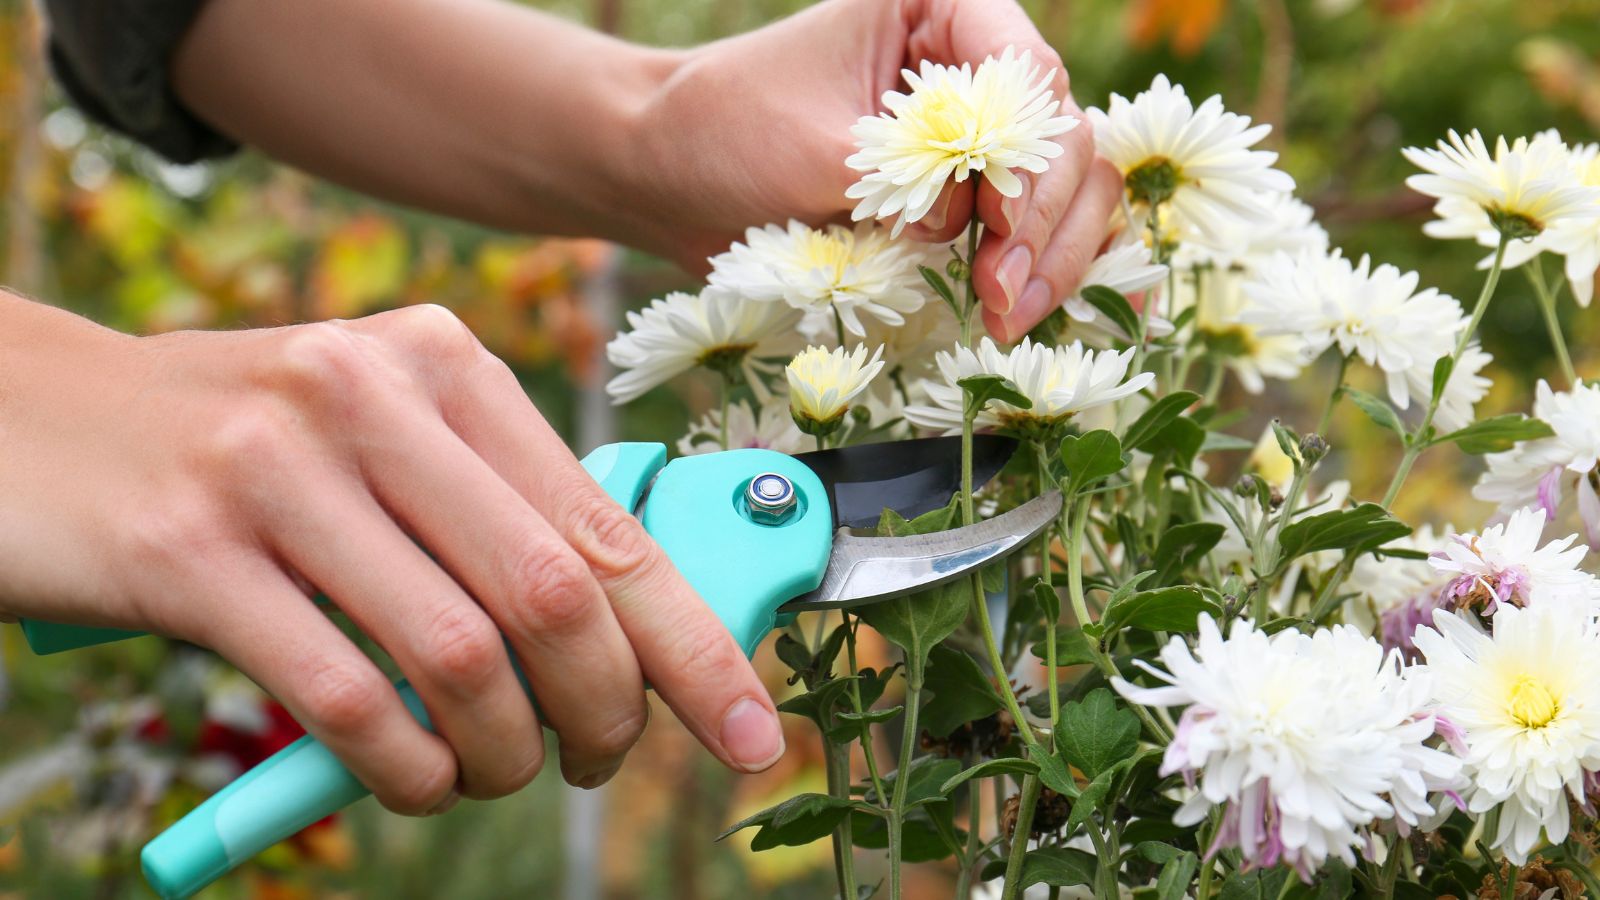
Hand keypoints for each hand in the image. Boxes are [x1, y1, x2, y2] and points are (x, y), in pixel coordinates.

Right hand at [0, 296, 784, 811]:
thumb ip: (493, 507)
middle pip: (554, 597)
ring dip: (504, 753)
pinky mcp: (190, 552)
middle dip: (607, 712)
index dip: (694, 645)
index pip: (607, 528)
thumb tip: (633, 635)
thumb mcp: (377, 430)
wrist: (32, 416)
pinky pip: (346, 698)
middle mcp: (371, 395)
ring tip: (492, 773)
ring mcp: (276, 469)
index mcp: (443, 361)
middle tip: (595, 762)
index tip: (750, 732)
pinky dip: (405, 768)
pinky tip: (413, 778)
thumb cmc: (241, 444)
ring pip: (461, 657)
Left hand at [632, 0, 1121, 341]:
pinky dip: (1040, 274)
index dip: (1028, 157)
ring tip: (1005, 315)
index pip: (1028, 77)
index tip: (998, 226)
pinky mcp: (968, 200)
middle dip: (1044, 222)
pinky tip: (1027, 314)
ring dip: (1053, 258)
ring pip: (1071, 191)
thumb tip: (976, 222)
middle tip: (1002, 294)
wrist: (673, 176)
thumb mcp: (814, 147)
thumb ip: (900, 175)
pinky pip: (1036, 234)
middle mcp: (975, 67)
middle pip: (1066, 140)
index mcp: (943, 12)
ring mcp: (979, 139)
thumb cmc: (727, 132)